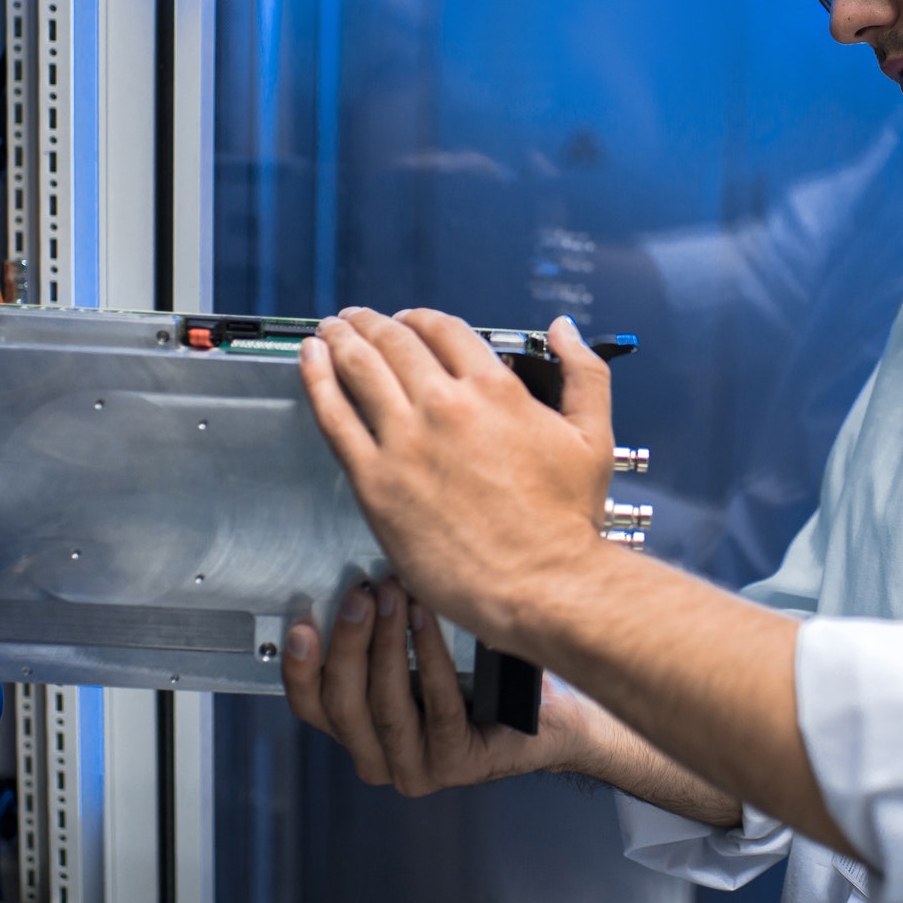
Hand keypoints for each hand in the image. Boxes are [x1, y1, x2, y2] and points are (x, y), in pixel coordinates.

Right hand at [282, 577, 594, 793]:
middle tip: (360, 593)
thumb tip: (356, 581)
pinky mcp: (456, 765)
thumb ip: (381, 639)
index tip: (302, 622)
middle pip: (343, 704)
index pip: (313, 705)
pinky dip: (431, 656)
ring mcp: (417, 769)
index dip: (300, 667)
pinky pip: (438, 705)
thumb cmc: (482, 681)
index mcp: (360, 734)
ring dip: (386, 644)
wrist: (553, 718)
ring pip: (386, 706)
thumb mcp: (418, 657)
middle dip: (348, 642)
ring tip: (392, 595)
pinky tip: (427, 619)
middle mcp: (380, 759)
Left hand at [298, 307, 614, 644]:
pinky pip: (335, 418)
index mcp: (494, 389)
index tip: (409, 322)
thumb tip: (564, 330)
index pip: (443, 330)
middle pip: (394, 342)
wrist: (542, 584)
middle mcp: (445, 406)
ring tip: (329, 330)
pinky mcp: (377, 482)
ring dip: (340, 339)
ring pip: (359, 369)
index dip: (420, 319)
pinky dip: (317, 380)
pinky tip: (309, 362)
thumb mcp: (593, 436)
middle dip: (372, 322)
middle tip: (356, 319)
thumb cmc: (566, 523)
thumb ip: (584, 373)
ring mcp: (406, 442)